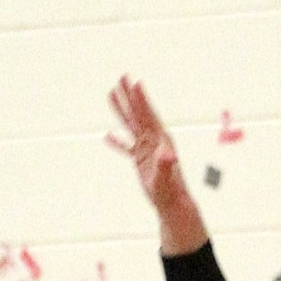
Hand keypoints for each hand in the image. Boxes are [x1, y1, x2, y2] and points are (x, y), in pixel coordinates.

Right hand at [106, 77, 206, 254]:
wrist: (173, 203)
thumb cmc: (171, 191)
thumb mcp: (166, 177)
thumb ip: (165, 165)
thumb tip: (167, 155)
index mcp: (161, 140)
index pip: (148, 115)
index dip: (141, 98)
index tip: (135, 82)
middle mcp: (154, 140)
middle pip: (138, 113)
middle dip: (130, 96)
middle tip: (122, 77)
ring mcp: (146, 149)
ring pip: (130, 125)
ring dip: (121, 110)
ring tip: (111, 94)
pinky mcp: (140, 160)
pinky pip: (126, 148)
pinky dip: (117, 142)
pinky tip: (107, 136)